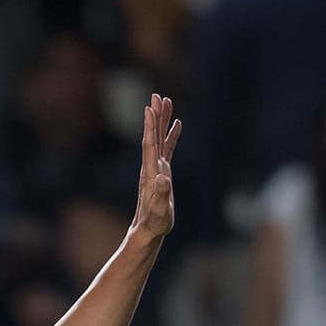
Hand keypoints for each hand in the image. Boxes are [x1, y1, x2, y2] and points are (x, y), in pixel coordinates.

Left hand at [132, 93, 180, 240]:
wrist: (149, 230)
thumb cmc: (154, 222)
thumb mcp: (159, 210)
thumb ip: (161, 194)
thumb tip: (163, 177)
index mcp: (151, 173)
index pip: (149, 145)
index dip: (149, 126)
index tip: (149, 108)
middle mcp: (152, 167)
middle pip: (153, 136)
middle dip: (156, 116)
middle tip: (157, 95)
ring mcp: (157, 168)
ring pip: (160, 138)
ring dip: (163, 120)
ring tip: (167, 101)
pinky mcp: (163, 172)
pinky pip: (167, 148)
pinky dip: (171, 135)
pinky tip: (176, 124)